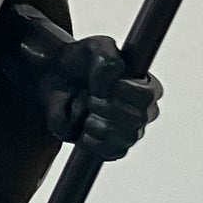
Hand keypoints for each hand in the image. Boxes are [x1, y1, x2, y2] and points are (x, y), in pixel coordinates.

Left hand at [2, 7, 159, 159]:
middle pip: (136, 119)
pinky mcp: (113, 149)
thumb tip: (113, 77)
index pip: (147, 96)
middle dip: (106, 107)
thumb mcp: (94, 49)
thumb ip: (107, 60)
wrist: (55, 81)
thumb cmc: (81, 63)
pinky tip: (83, 126)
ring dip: (96, 123)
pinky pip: (109, 153)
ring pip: (123, 138)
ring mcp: (130, 133)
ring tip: (86, 109)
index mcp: (147, 86)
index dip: (123, 92)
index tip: (101, 85)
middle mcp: (144, 112)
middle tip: (90, 97)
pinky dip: (90, 140)